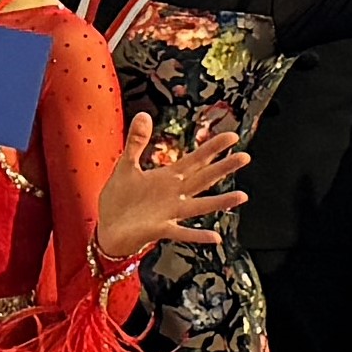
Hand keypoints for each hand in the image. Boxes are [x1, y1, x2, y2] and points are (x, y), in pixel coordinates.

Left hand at [93, 113, 247, 260]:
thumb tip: (143, 114)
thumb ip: (136, 141)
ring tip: (241, 196)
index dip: (213, 147)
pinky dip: (198, 236)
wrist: (107, 229)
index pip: (196, 159)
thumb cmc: (119, 200)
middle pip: (204, 179)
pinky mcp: (160, 229)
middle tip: (244, 157)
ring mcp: (170, 213)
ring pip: (200, 206)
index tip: (232, 136)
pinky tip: (214, 237)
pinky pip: (182, 232)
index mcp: (168, 177)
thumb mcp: (126, 165)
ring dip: (220, 202)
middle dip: (224, 167)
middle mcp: (174, 195)